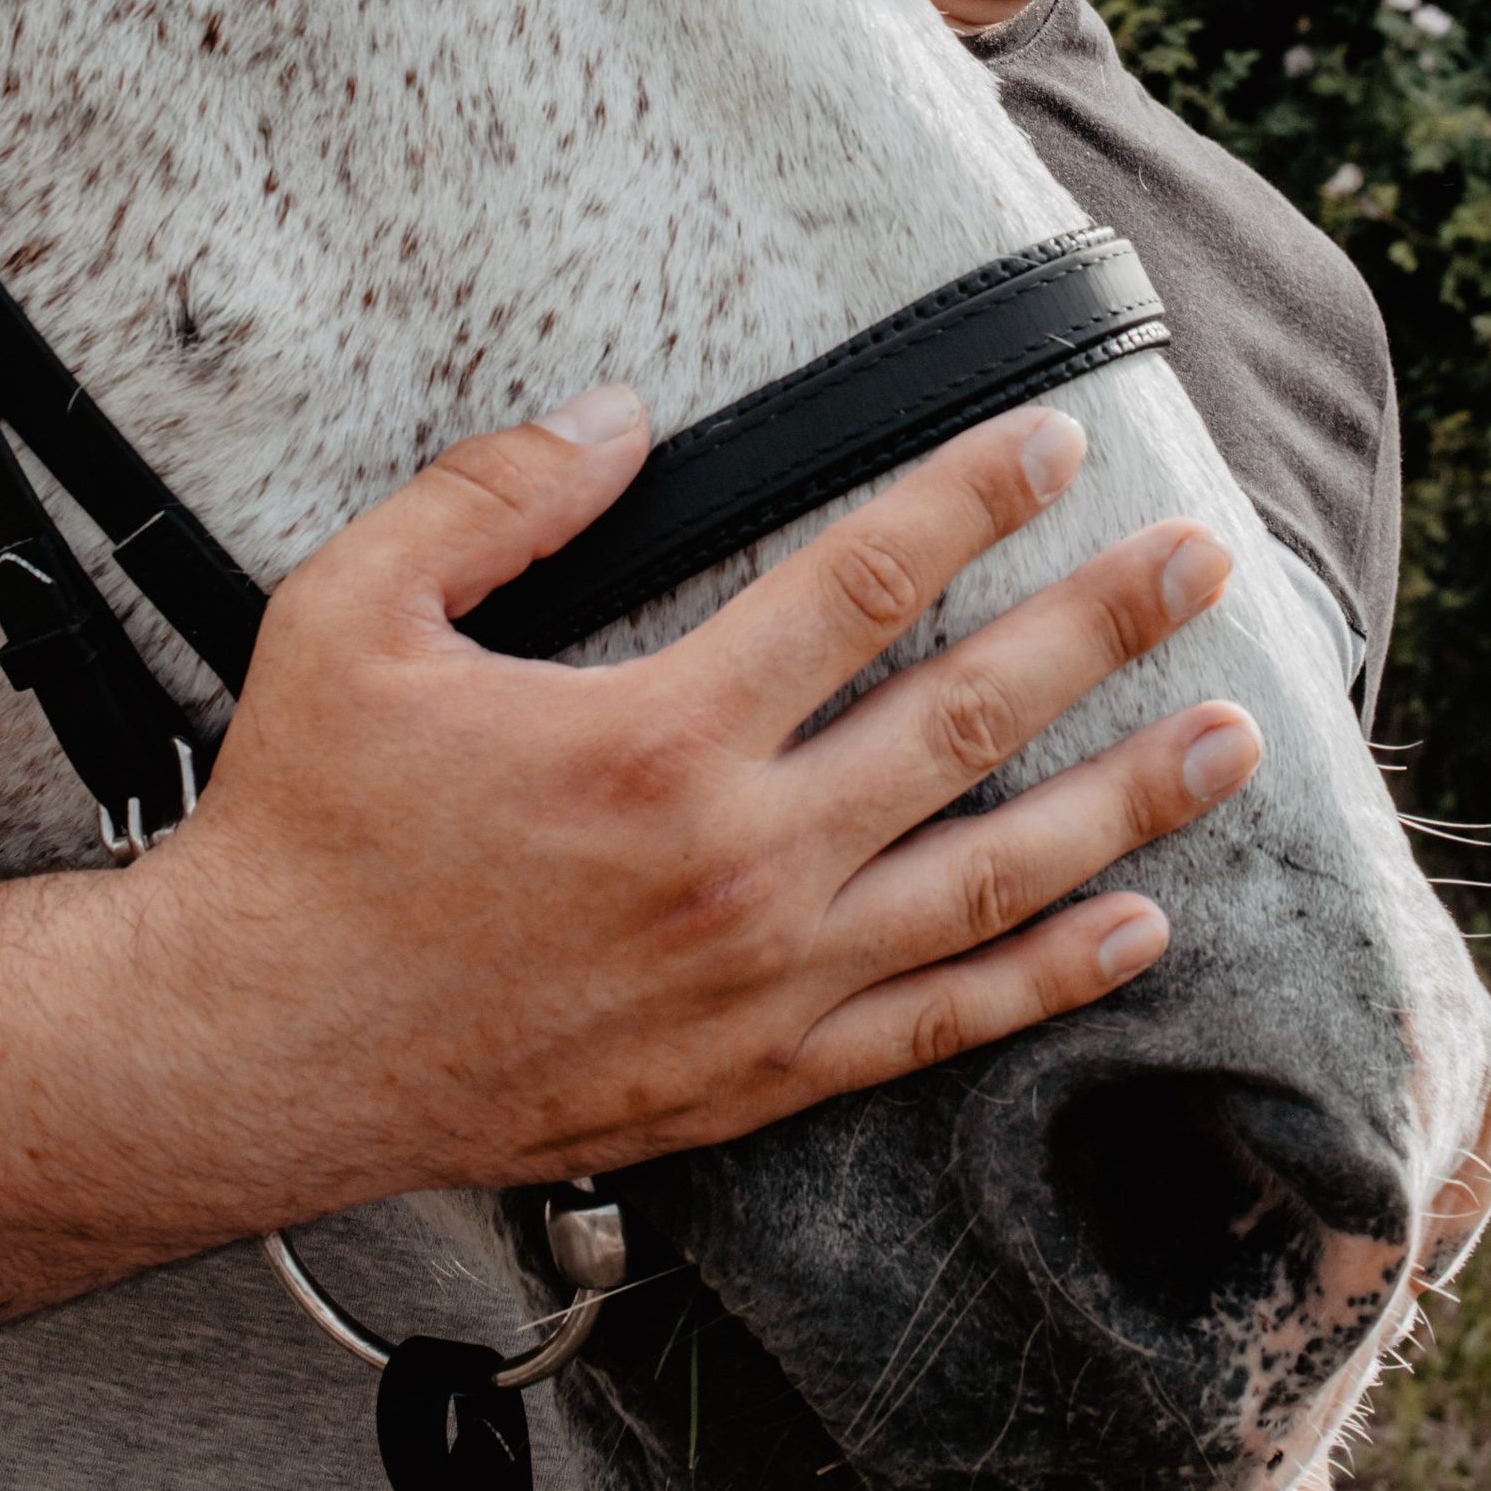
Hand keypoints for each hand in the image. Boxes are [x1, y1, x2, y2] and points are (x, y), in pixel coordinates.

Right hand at [134, 387, 1258, 1206]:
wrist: (257, 1047)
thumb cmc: (307, 826)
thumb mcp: (354, 612)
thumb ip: (494, 494)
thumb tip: (624, 416)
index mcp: (655, 736)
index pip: (863, 583)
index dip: (972, 500)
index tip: (1056, 444)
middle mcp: (739, 862)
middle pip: (969, 716)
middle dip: (1103, 626)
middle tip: (1205, 561)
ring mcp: (763, 982)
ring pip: (990, 877)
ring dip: (1126, 802)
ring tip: (1232, 739)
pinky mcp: (755, 1074)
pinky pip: (937, 1023)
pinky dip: (1047, 977)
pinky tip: (1135, 930)